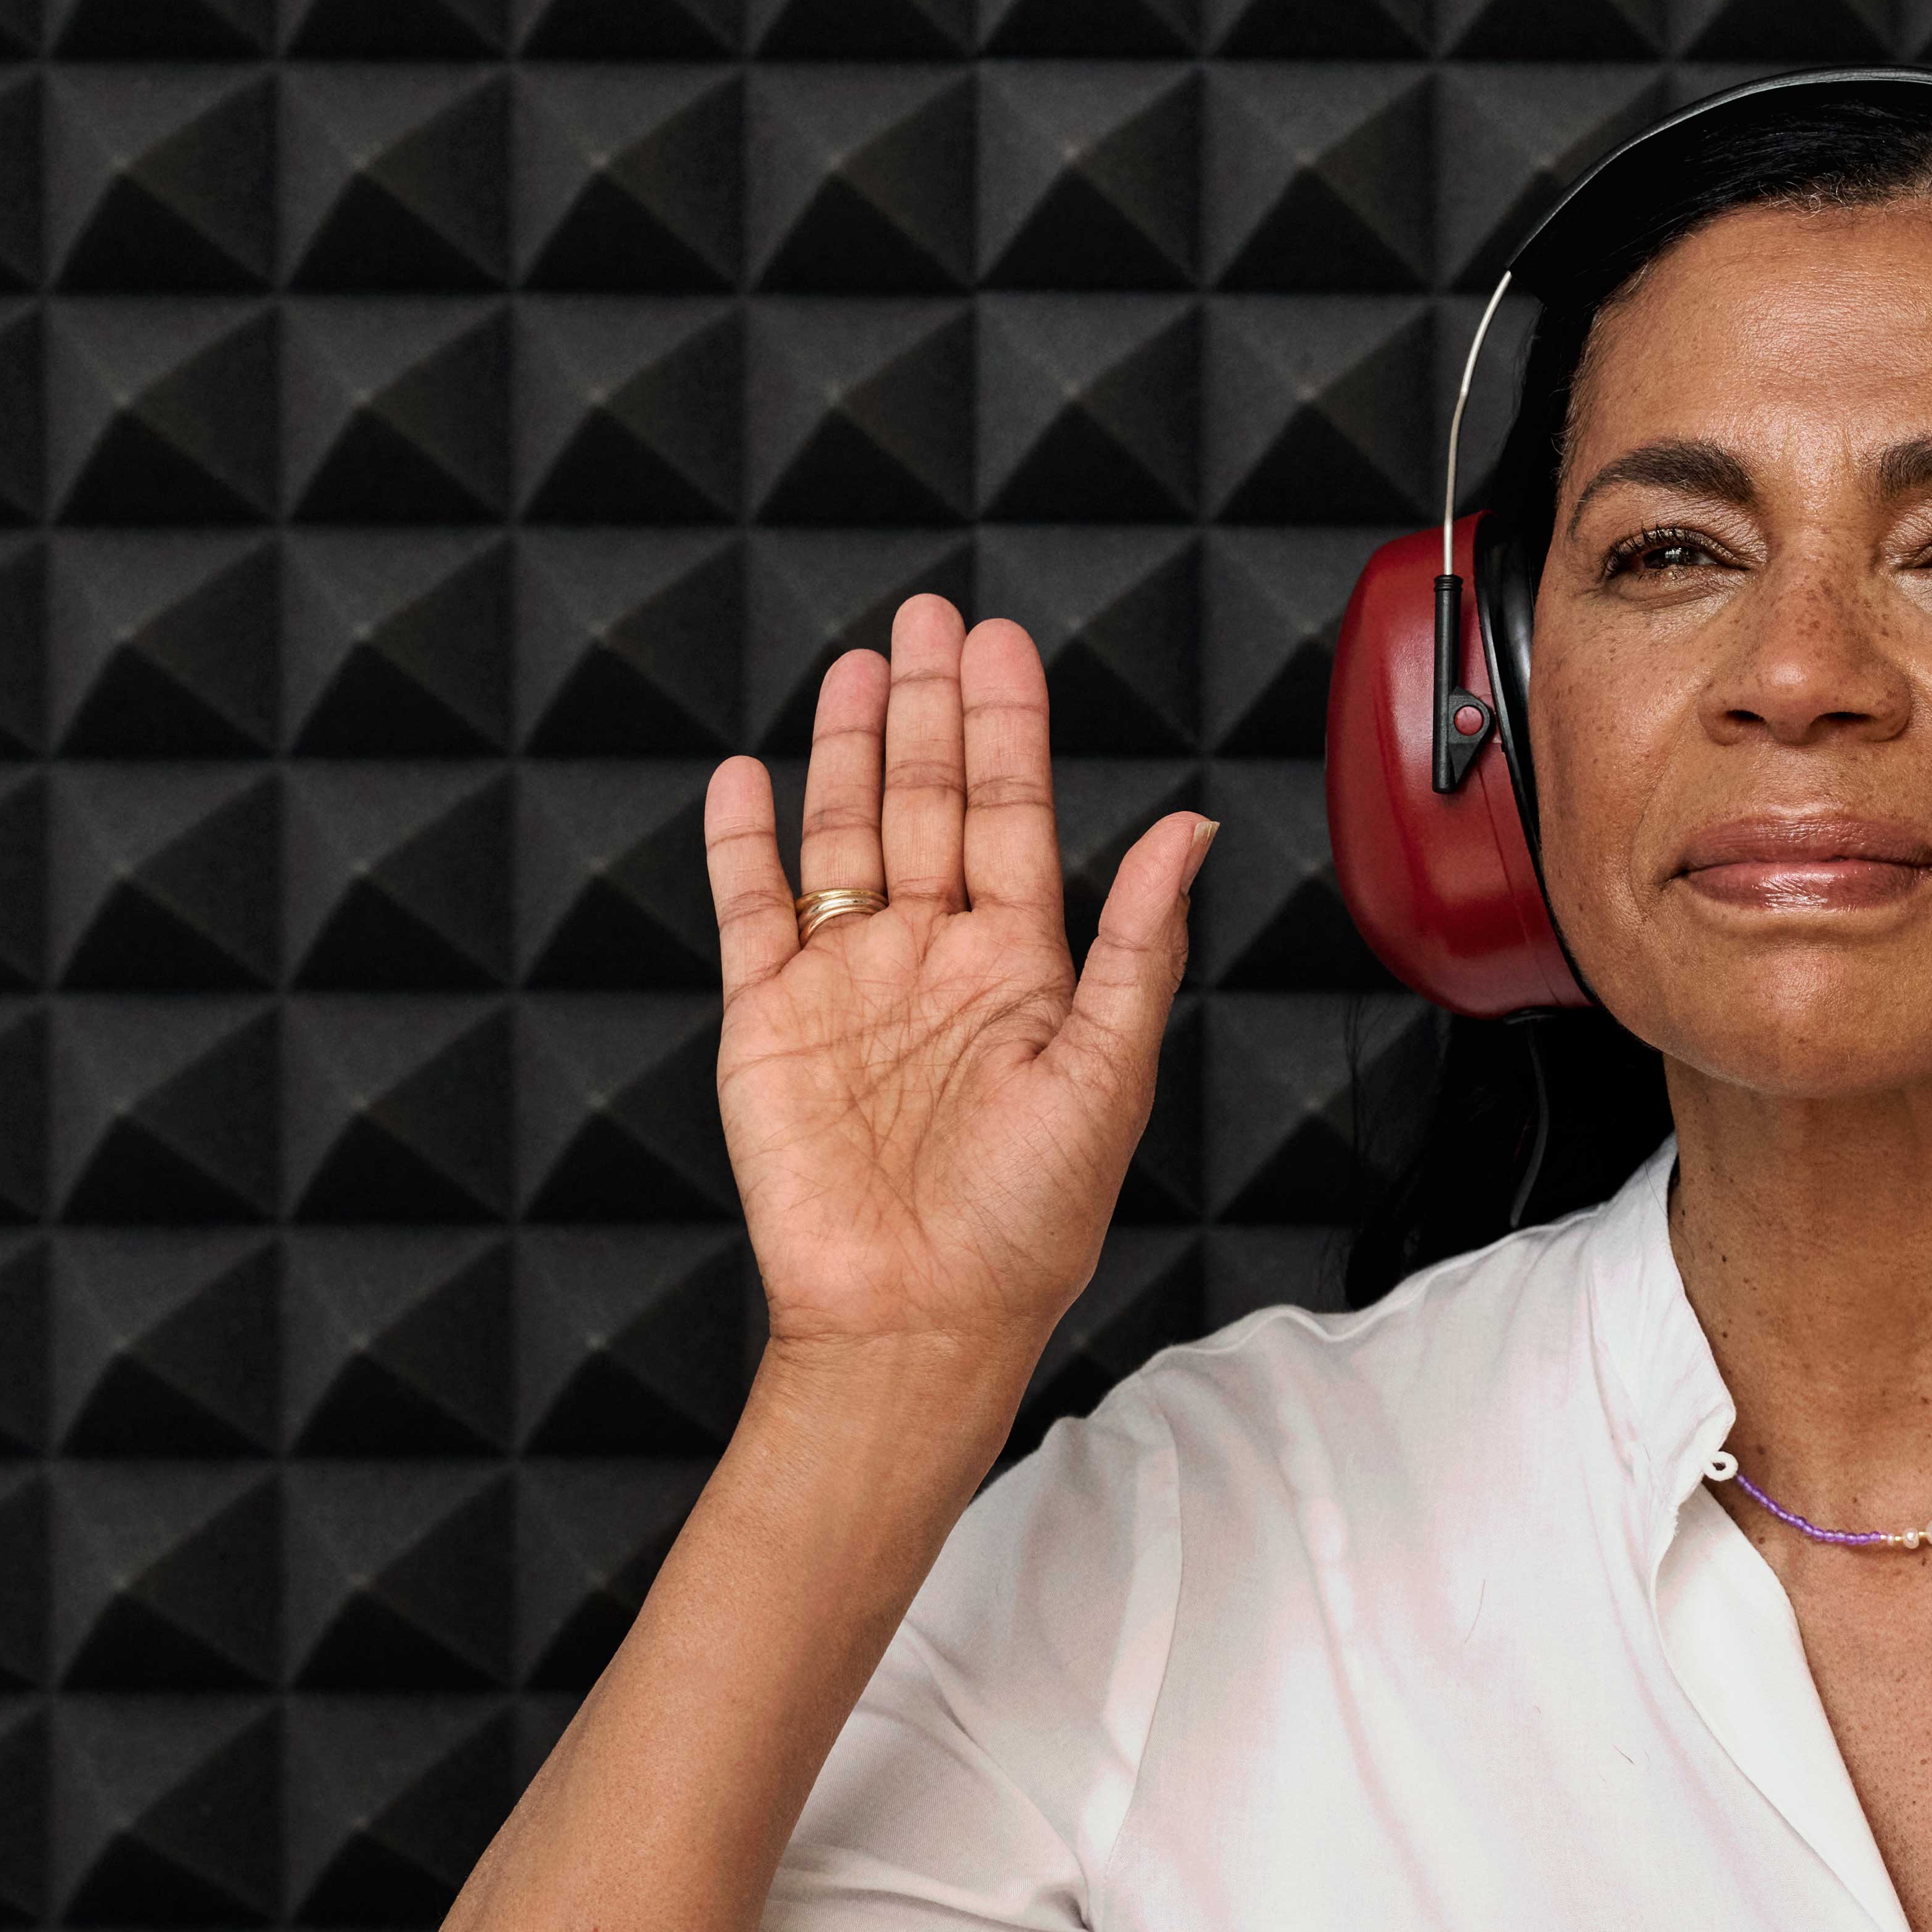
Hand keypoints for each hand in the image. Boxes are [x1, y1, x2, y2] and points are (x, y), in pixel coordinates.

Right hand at [701, 594, 1219, 1368]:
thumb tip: (1186, 828)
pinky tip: (747, 776)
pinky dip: (745, 843)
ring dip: (851, 751)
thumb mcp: (1106, 1072)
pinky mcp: (769, 1020)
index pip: (1012, 816)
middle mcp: (934, 960)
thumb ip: (1139, 942)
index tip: (1000, 647)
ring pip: (846, 834)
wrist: (916, 1316)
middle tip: (929, 616)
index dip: (1007, 729)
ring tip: (859, 667)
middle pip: (929, 804)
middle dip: (930, 709)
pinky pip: (753, 910)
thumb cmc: (1024, 1222)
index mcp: (1022, 969)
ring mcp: (848, 983)